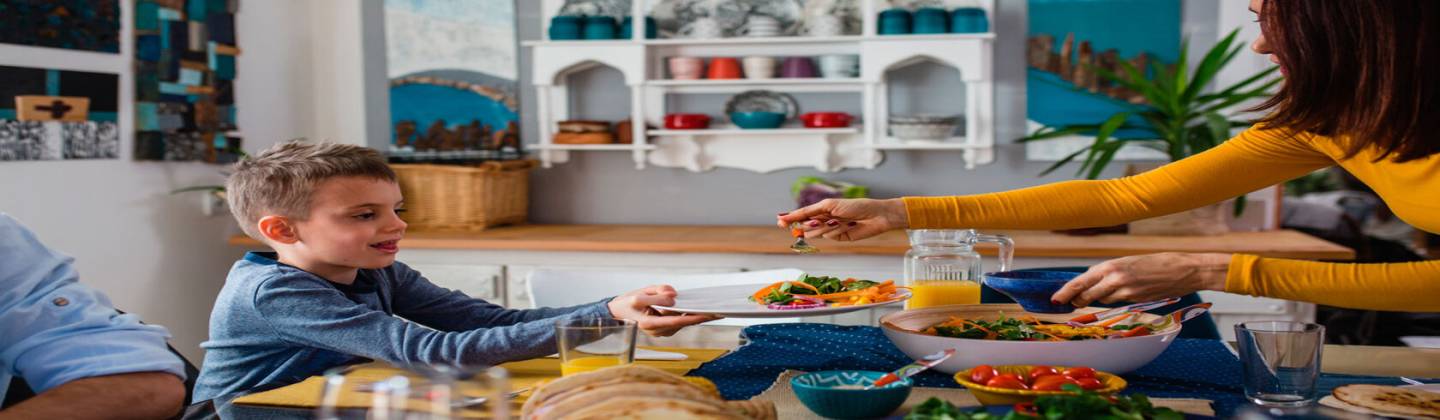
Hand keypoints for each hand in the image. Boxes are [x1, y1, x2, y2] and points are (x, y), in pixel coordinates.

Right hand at [607, 285, 718, 336]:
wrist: (618, 313)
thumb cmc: (628, 303)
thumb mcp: (639, 295)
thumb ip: (657, 294)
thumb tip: (674, 295)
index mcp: (650, 324)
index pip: (676, 320)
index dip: (693, 317)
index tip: (707, 314)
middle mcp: (658, 331)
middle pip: (684, 323)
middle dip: (702, 317)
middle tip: (720, 312)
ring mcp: (662, 331)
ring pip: (683, 323)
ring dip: (697, 316)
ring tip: (715, 310)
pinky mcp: (665, 328)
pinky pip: (680, 321)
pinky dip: (690, 315)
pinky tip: (701, 309)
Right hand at [776, 198, 908, 240]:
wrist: (876, 215)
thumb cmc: (855, 206)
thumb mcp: (830, 205)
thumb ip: (811, 211)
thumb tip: (795, 215)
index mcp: (822, 209)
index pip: (802, 214)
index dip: (790, 218)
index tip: (779, 221)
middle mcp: (825, 219)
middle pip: (806, 225)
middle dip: (805, 224)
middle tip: (807, 223)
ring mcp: (831, 229)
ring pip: (817, 232)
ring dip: (823, 227)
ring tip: (837, 221)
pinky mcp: (839, 238)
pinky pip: (829, 236)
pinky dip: (834, 231)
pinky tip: (845, 226)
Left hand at [1050, 253, 1231, 306]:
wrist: (1184, 269)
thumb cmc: (1156, 263)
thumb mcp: (1128, 262)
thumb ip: (1110, 273)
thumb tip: (1093, 284)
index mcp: (1110, 265)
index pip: (1080, 281)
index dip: (1066, 292)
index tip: (1055, 299)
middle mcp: (1114, 278)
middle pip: (1085, 294)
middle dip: (1076, 300)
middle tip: (1069, 303)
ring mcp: (1125, 291)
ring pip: (1101, 300)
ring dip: (1097, 299)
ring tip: (1103, 292)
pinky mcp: (1136, 299)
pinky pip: (1117, 303)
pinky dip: (1114, 300)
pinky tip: (1121, 294)